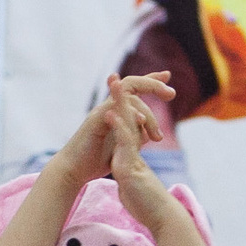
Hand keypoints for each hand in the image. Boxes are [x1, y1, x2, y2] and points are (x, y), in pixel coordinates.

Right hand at [63, 72, 171, 186]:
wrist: (74, 170)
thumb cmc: (95, 160)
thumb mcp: (122, 147)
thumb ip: (134, 136)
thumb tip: (149, 134)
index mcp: (116, 111)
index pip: (135, 89)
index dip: (150, 79)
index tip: (167, 75)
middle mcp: (109, 107)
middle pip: (132, 83)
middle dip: (153, 84)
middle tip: (172, 94)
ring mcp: (101, 111)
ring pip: (127, 95)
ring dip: (147, 112)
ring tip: (156, 137)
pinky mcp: (95, 120)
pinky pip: (114, 107)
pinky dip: (129, 111)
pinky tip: (141, 120)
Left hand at [106, 94, 183, 232]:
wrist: (161, 219)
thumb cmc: (148, 207)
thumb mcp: (133, 188)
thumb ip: (128, 176)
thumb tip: (125, 173)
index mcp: (131, 155)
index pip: (126, 127)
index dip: (121, 109)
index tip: (116, 92)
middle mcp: (133, 153)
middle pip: (128, 117)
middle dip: (122, 96)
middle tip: (115, 75)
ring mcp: (133, 159)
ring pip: (128, 125)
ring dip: (120, 101)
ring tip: (113, 82)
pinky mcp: (130, 169)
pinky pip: (124, 144)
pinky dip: (118, 127)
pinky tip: (110, 113)